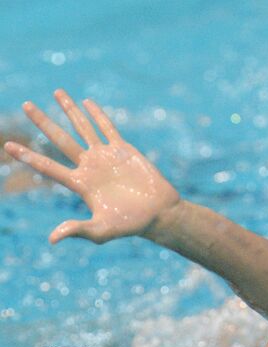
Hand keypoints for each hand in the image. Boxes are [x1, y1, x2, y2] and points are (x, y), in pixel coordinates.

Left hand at [3, 90, 179, 243]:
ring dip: (69, 110)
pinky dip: (98, 115)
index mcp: (80, 184)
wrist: (159, 213)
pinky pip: (107, 128)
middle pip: (60, 140)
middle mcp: (89, 167)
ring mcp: (105, 156)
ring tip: (56, 92)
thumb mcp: (102, 231)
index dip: (29, 156)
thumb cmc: (131, 225)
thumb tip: (52, 238)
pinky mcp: (123, 150)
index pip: (49, 167)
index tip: (9, 146)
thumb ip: (78, 230)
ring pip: (82, 128)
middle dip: (43, 122)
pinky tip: (87, 102)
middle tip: (25, 105)